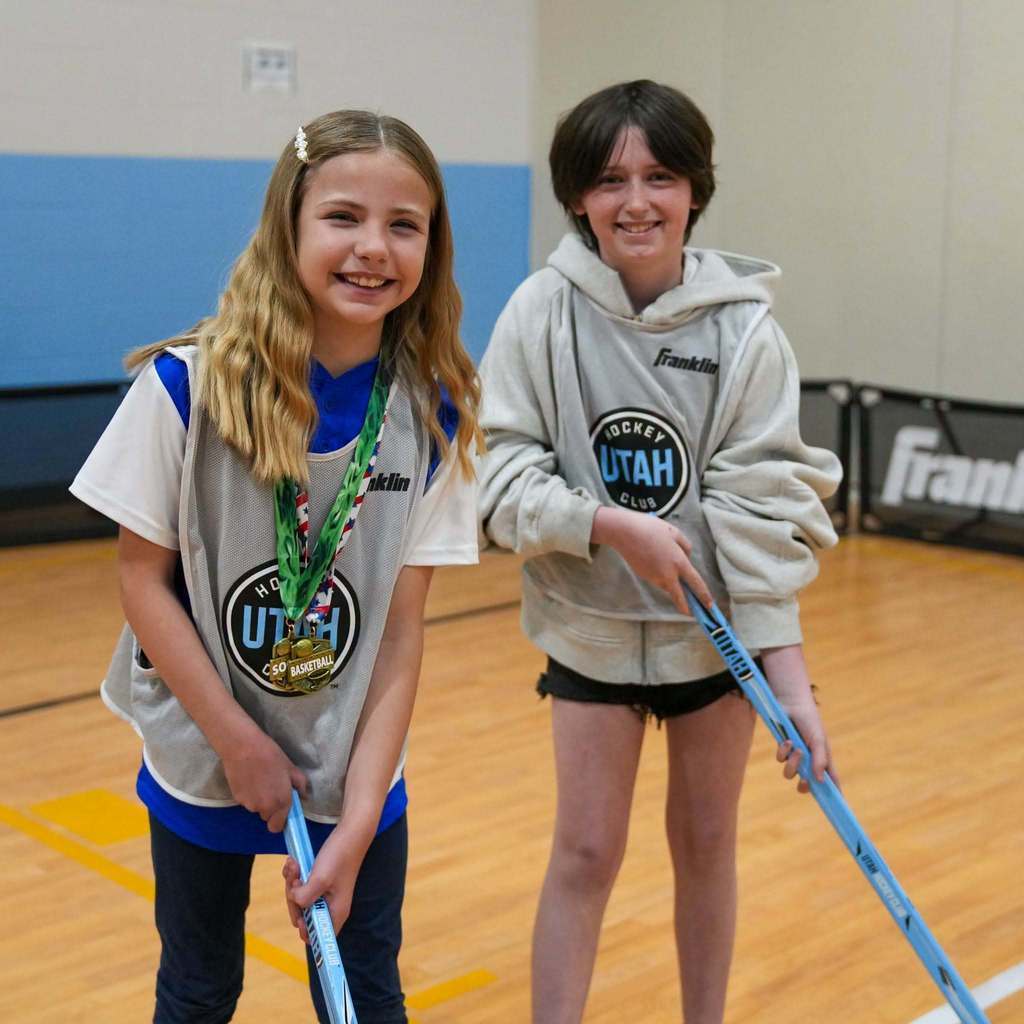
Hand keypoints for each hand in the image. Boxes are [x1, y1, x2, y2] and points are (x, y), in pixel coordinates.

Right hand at [220, 728, 306, 831]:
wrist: (243, 747)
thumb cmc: (271, 756)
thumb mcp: (291, 768)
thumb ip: (300, 785)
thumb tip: (303, 796)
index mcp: (281, 802)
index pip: (277, 827)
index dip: (280, 820)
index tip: (282, 808)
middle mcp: (264, 808)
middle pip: (267, 816)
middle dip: (271, 807)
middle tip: (272, 788)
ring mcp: (248, 804)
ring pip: (256, 808)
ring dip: (260, 800)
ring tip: (260, 780)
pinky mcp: (236, 798)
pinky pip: (246, 801)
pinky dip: (249, 794)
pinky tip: (250, 778)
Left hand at [283, 829, 362, 940]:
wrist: (348, 832)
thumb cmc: (339, 856)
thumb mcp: (321, 878)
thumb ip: (305, 897)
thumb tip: (294, 902)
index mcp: (335, 912)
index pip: (318, 936)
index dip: (304, 930)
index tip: (299, 914)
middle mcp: (328, 906)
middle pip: (301, 915)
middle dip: (293, 897)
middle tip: (295, 878)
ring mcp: (322, 893)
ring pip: (298, 898)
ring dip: (291, 882)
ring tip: (293, 864)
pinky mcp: (317, 882)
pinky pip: (299, 886)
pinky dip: (293, 875)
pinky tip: (294, 862)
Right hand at [591, 506, 712, 610]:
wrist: (624, 532)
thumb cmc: (650, 528)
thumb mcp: (674, 532)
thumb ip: (685, 546)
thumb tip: (686, 556)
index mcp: (679, 563)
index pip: (696, 583)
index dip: (704, 596)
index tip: (709, 605)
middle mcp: (667, 574)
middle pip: (679, 596)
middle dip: (687, 607)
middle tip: (693, 614)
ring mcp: (654, 577)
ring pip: (667, 584)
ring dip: (672, 582)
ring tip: (665, 563)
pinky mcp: (643, 575)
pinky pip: (657, 578)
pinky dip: (660, 573)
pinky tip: (654, 558)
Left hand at [761, 645, 839, 794]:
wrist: (791, 704)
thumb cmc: (810, 721)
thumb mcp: (818, 740)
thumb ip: (819, 760)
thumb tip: (819, 781)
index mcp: (823, 759)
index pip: (831, 781)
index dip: (834, 794)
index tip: (838, 808)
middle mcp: (809, 760)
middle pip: (807, 783)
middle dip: (804, 785)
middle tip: (804, 783)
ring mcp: (795, 755)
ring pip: (790, 772)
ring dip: (793, 764)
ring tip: (797, 749)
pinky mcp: (783, 748)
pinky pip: (780, 759)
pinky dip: (783, 752)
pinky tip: (787, 740)